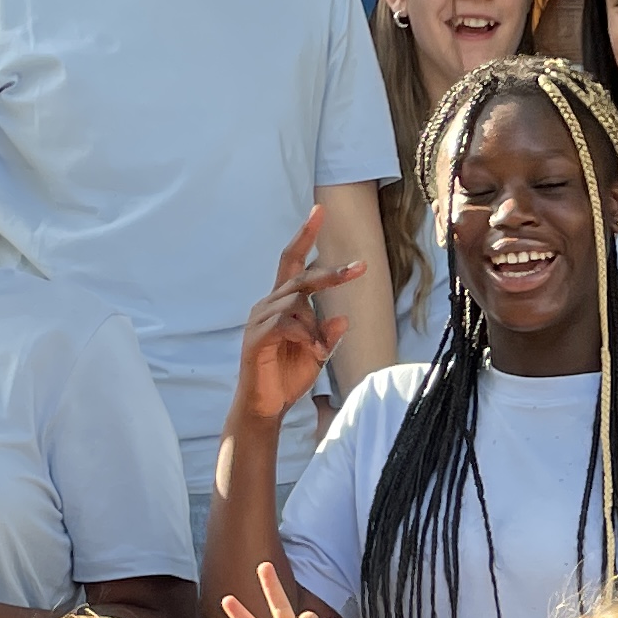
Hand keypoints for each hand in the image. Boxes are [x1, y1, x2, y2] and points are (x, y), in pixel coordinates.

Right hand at [230, 205, 366, 427]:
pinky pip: (286, 322)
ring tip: (320, 351)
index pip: (292, 261)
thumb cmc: (288, 377)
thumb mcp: (317, 353)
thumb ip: (329, 334)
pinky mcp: (256, 336)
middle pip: (300, 277)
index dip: (305, 235)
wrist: (265, 407)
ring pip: (296, 301)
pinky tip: (312, 352)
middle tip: (361, 268)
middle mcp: (268, 304)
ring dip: (316, 326)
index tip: (320, 210)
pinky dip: (306, 336)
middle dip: (332, 273)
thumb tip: (344, 316)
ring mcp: (259, 319)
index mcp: (282, 303)